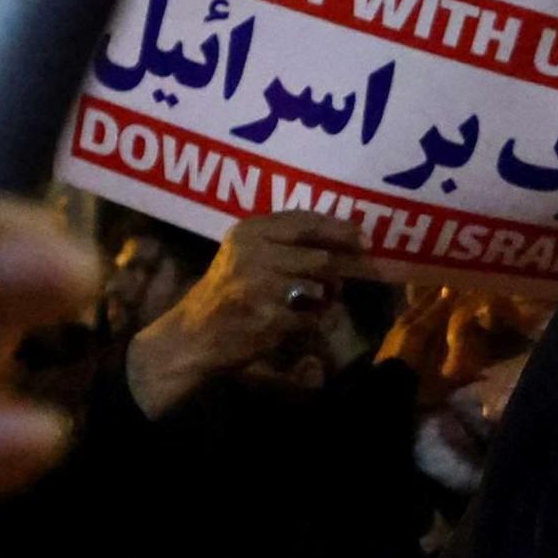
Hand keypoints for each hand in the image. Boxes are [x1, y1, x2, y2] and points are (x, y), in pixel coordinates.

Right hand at [123, 210, 379, 415]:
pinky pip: (312, 317)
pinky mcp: (269, 317)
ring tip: (310, 305)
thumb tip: (346, 236)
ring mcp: (261, 286)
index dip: (340, 229)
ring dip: (326, 300)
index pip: (306, 223)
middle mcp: (254, 253)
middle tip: (345, 283)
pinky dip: (311, 322)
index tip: (364, 239)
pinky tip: (294, 324)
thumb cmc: (228, 291)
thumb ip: (286, 240)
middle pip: (322, 258)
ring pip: (322, 289)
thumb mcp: (246, 252)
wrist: (194, 334)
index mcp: (250, 231)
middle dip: (339, 273)